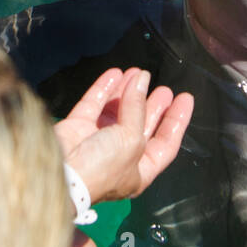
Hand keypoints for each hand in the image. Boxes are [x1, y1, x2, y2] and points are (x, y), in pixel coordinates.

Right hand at [55, 67, 193, 205]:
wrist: (61, 173)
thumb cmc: (103, 167)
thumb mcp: (132, 139)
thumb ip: (137, 108)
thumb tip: (141, 80)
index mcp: (139, 171)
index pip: (165, 144)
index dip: (176, 121)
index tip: (185, 98)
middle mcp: (119, 158)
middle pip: (141, 127)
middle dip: (152, 106)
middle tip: (163, 87)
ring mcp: (96, 143)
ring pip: (117, 113)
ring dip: (128, 92)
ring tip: (139, 72)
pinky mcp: (77, 129)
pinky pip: (94, 105)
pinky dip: (104, 89)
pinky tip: (115, 74)